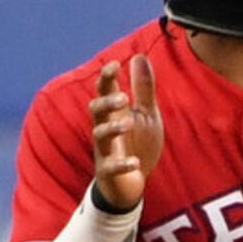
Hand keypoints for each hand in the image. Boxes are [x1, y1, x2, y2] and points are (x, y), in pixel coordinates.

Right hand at [89, 54, 162, 209]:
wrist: (131, 184)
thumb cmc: (138, 144)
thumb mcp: (146, 114)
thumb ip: (143, 89)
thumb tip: (138, 56)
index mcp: (114, 113)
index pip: (105, 90)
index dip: (106, 77)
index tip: (114, 64)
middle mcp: (105, 128)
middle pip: (96, 109)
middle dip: (107, 102)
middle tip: (125, 97)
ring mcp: (105, 151)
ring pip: (99, 135)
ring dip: (112, 128)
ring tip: (130, 123)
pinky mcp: (108, 172)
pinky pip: (110, 167)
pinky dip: (122, 165)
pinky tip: (135, 163)